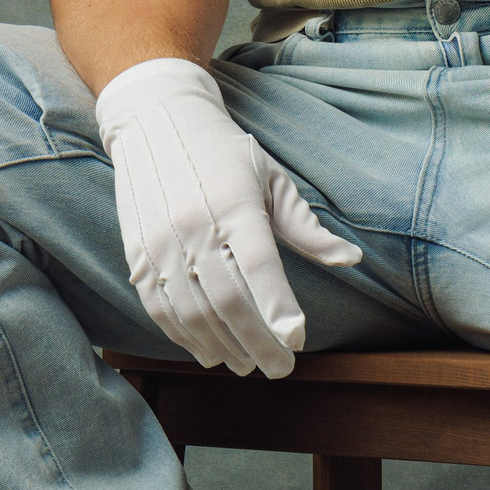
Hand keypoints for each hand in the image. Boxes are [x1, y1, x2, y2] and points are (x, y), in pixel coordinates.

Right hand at [94, 57, 362, 377]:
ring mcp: (161, 243)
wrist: (154, 121)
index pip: (258, 265)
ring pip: (194, 312)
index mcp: (234, 203)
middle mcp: (194, 225)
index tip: (298, 339)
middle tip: (283, 367)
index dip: (278, 307)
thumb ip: (306, 226)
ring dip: (224, 346)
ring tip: (250, 364)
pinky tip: (210, 351)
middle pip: (229, 300)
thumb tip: (351, 259)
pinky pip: (161, 309)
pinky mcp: (138, 255)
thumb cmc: (224, 153)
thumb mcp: (272, 178)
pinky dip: (186, 337)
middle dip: (259, 342)